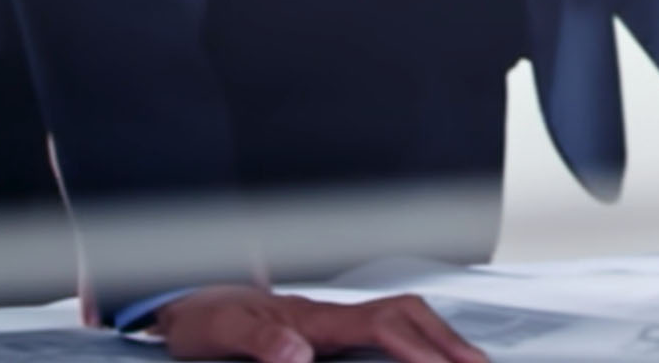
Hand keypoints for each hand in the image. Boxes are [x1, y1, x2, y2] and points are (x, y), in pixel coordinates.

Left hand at [151, 286, 489, 362]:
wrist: (188, 302)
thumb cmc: (205, 320)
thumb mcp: (220, 333)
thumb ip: (260, 340)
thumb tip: (298, 355)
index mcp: (311, 317)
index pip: (380, 325)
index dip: (416, 347)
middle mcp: (330, 315)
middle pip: (407, 313)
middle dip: (448, 340)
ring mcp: (332, 322)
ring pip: (403, 318)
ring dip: (440, 339)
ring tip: (470, 362)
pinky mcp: (329, 333)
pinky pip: (387, 330)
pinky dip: (419, 341)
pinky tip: (429, 357)